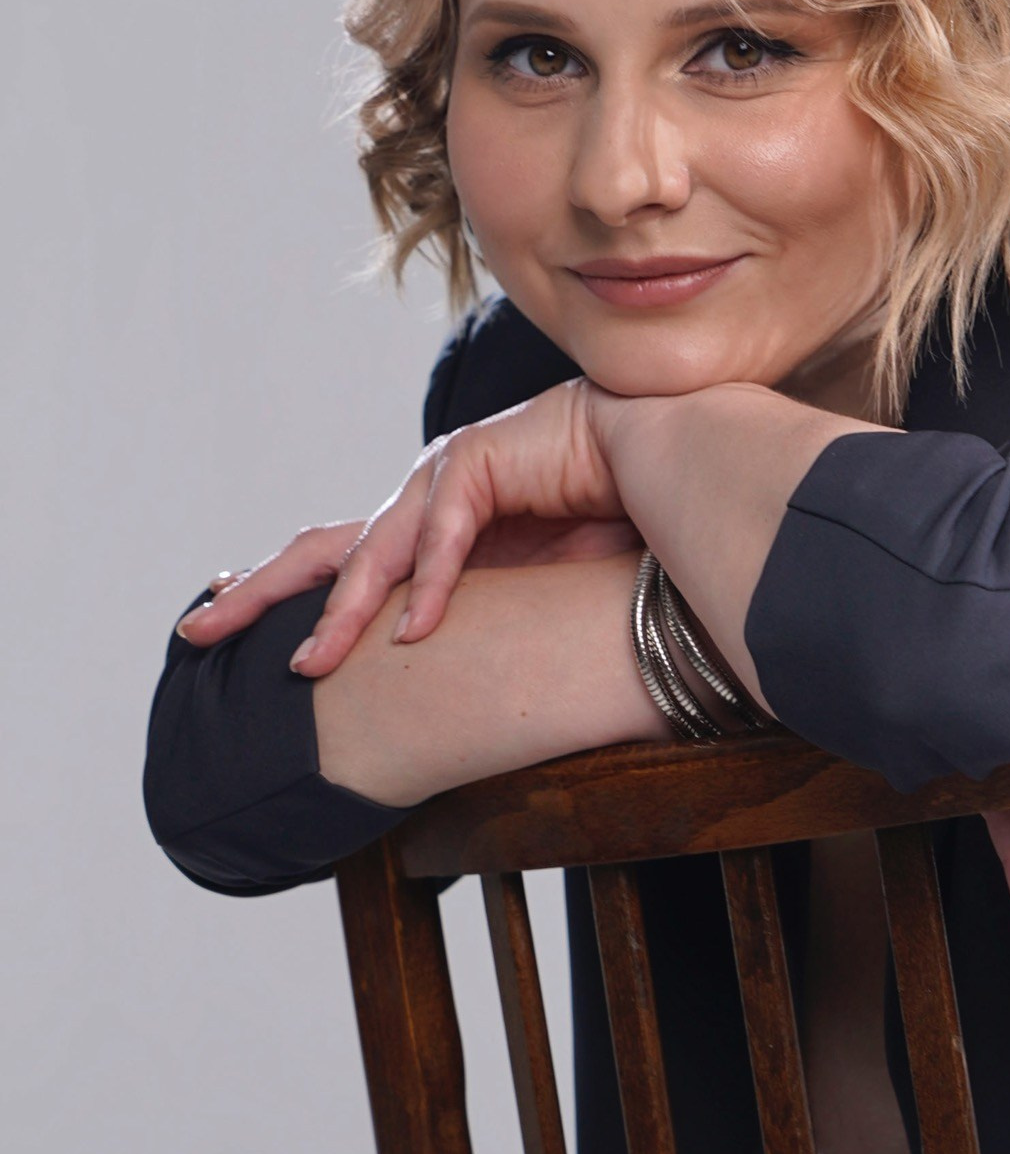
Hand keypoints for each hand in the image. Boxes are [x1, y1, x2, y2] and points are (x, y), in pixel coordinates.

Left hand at [175, 378, 635, 675]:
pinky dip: (429, 583)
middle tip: (197, 630)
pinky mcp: (482, 458)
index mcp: (432, 531)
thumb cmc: (616, 528)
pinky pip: (445, 530)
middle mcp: (426, 500)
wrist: (669, 463)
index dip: (284, 590)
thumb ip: (485, 627)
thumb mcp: (533, 597)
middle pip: (325, 548)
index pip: (342, 561)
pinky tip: (415, 630)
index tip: (225, 614)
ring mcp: (448, 474)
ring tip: (312, 664)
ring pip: (375, 547)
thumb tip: (441, 696)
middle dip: (260, 592)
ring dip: (343, 611)